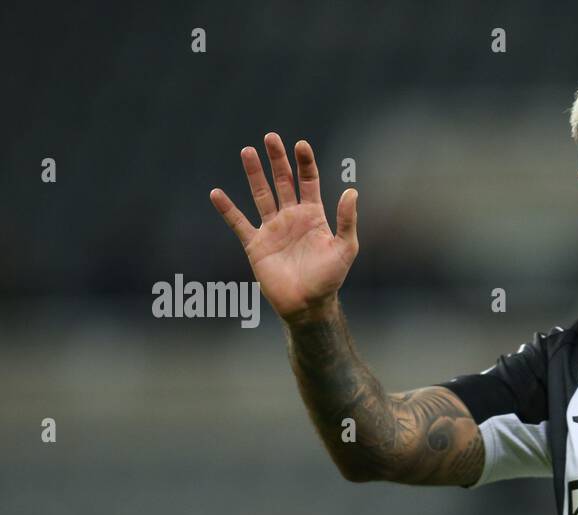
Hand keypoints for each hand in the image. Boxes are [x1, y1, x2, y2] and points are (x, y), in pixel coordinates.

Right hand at [210, 134, 357, 320]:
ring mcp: (273, 229)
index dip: (305, 163)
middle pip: (283, 182)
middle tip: (271, 137)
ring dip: (254, 174)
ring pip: (261, 195)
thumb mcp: (344, 248)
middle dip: (277, 160)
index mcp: (314, 216)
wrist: (307, 305)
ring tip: (246, 151)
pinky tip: (216, 193)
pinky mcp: (256, 245)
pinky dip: (227, 209)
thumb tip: (352, 190)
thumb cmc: (329, 278)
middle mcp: (292, 217)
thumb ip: (347, 220)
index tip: (301, 144)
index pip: (308, 182)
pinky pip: (239, 223)